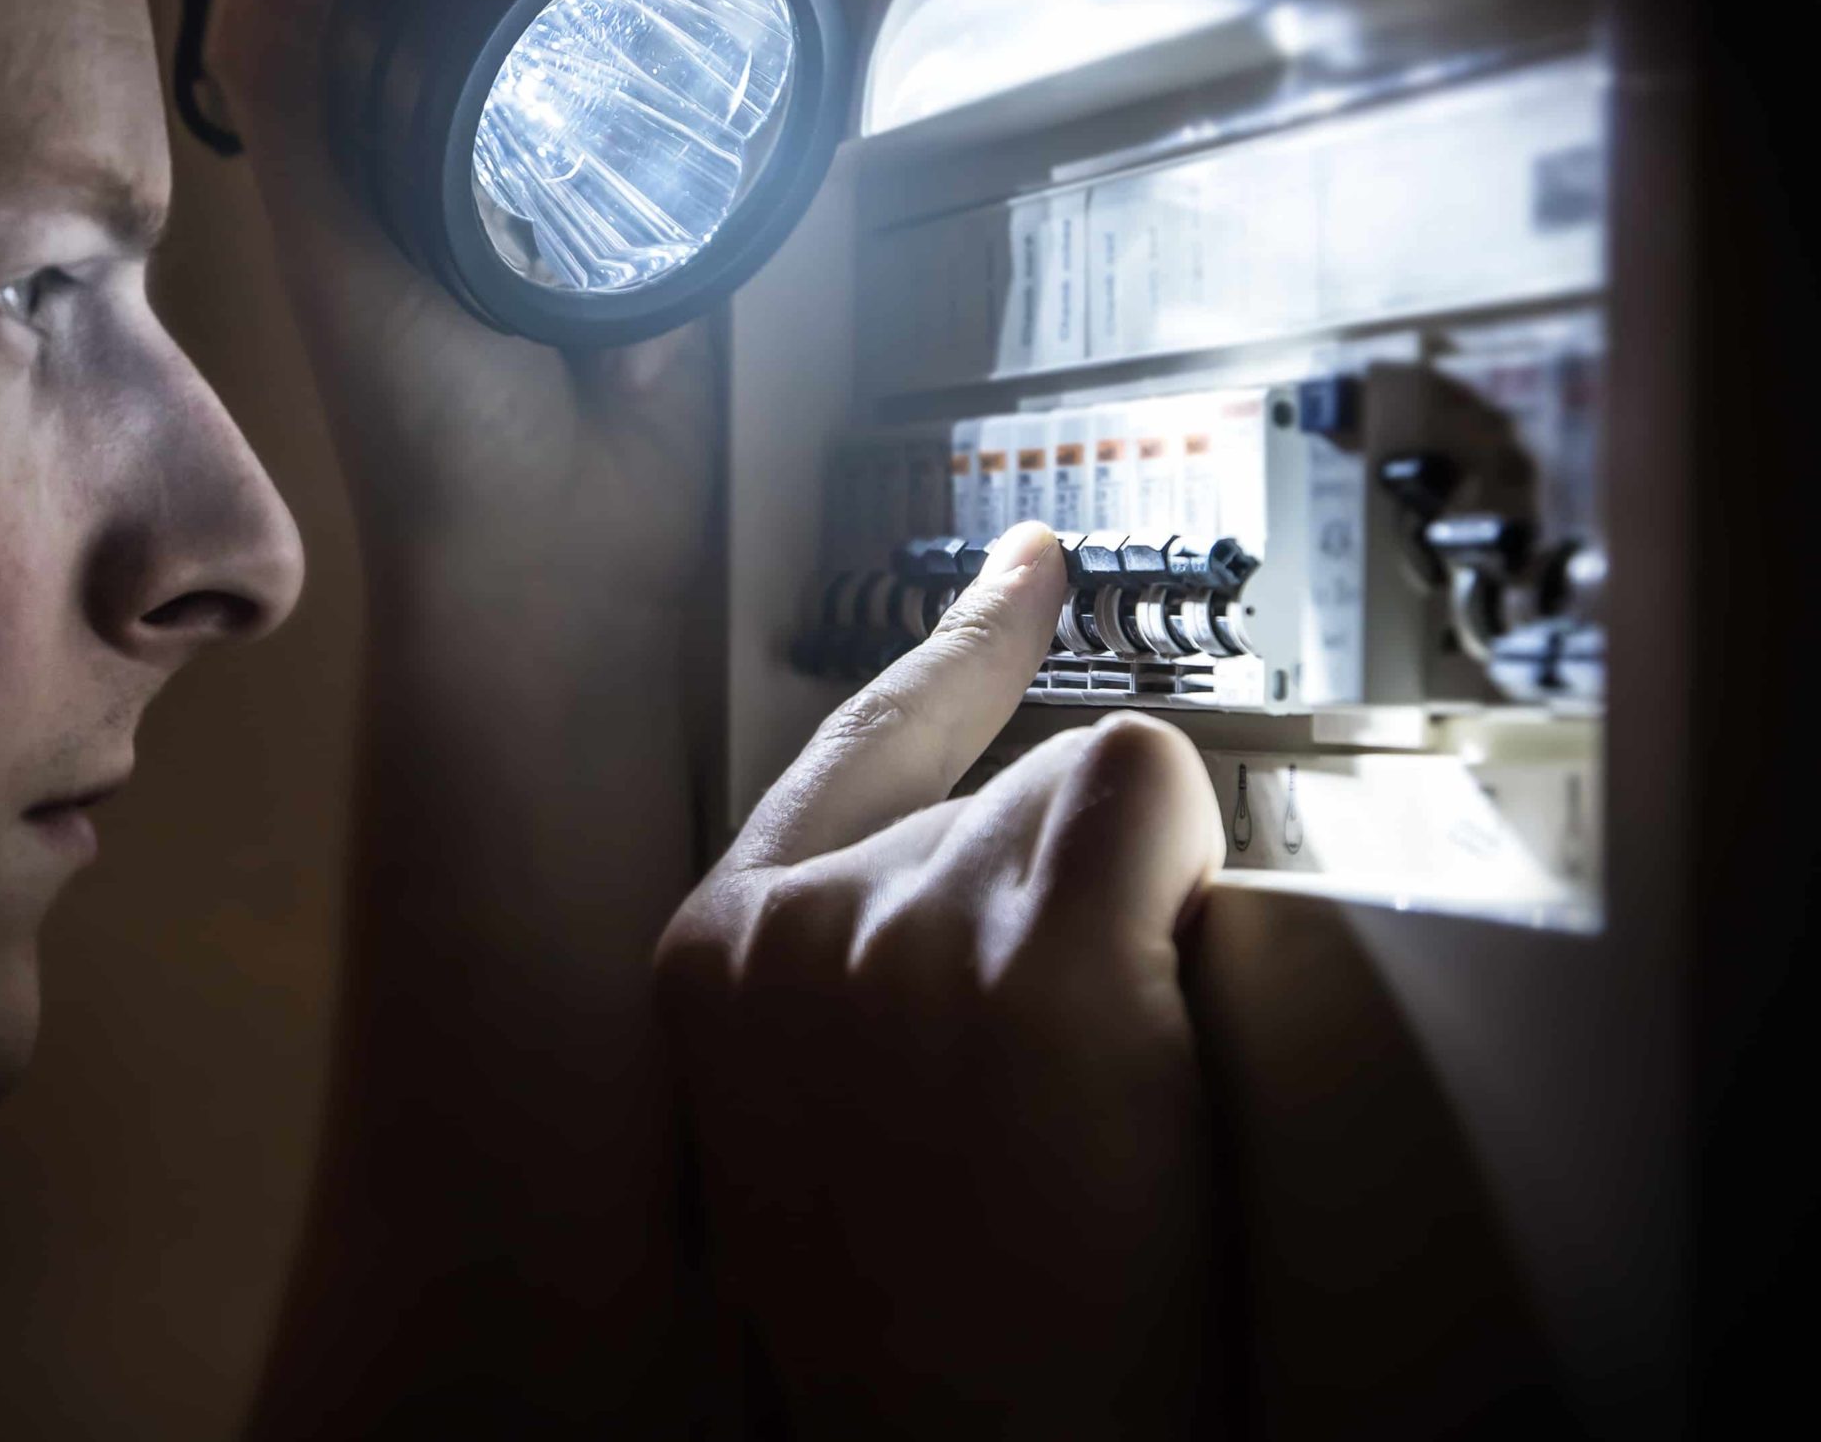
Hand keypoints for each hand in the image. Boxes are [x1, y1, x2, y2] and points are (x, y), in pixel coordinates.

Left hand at [203, 0, 717, 615]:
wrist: (559, 555)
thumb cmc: (420, 416)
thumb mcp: (337, 244)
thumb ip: (301, 90)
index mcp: (383, 165)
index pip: (410, 0)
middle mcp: (482, 180)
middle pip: (526, 30)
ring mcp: (588, 218)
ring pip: (619, 86)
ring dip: (645, 41)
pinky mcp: (679, 259)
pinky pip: (701, 164)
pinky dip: (711, 129)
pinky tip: (734, 64)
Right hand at [655, 521, 1224, 1436]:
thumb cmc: (912, 1330)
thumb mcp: (808, 1122)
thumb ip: (854, 971)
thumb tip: (995, 885)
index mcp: (716, 962)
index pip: (848, 746)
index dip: (956, 652)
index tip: (1029, 566)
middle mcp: (793, 923)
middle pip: (999, 791)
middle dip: (1064, 909)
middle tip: (1066, 1093)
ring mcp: (908, 928)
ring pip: (1086, 805)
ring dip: (1127, 932)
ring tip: (1094, 1118)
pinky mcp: (1037, 951)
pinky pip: (1151, 798)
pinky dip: (1181, 883)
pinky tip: (1147, 1021)